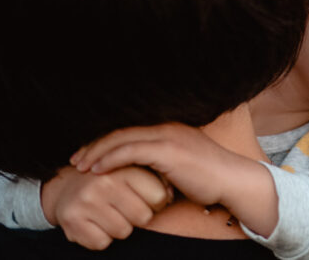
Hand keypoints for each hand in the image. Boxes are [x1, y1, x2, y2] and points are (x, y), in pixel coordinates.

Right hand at [41, 165, 170, 249]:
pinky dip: (101, 238)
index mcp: (125, 168)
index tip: (147, 199)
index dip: (157, 203)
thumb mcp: (135, 172)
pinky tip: (96, 223)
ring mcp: (86, 200)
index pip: (159, 197)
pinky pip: (101, 242)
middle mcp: (105, 182)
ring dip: (120, 227)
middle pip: (143, 217)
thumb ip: (158, 179)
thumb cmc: (113, 181)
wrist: (66, 187)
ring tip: (111, 214)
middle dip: (139, 217)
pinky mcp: (72, 219)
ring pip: (122, 232)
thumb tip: (171, 196)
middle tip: (126, 208)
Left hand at [72, 123, 278, 235]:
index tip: (88, 156)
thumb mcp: (182, 165)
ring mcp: (168, 136)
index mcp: (170, 128)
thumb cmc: (210, 178)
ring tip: (80, 166)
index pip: (129, 130)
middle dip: (94, 145)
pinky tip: (98, 170)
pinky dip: (111, 159)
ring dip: (97, 152)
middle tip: (75, 159)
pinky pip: (131, 152)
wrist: (232, 180)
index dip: (105, 142)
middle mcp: (167, 127)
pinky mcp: (167, 150)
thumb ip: (161, 162)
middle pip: (121, 131)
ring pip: (122, 139)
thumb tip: (141, 174)